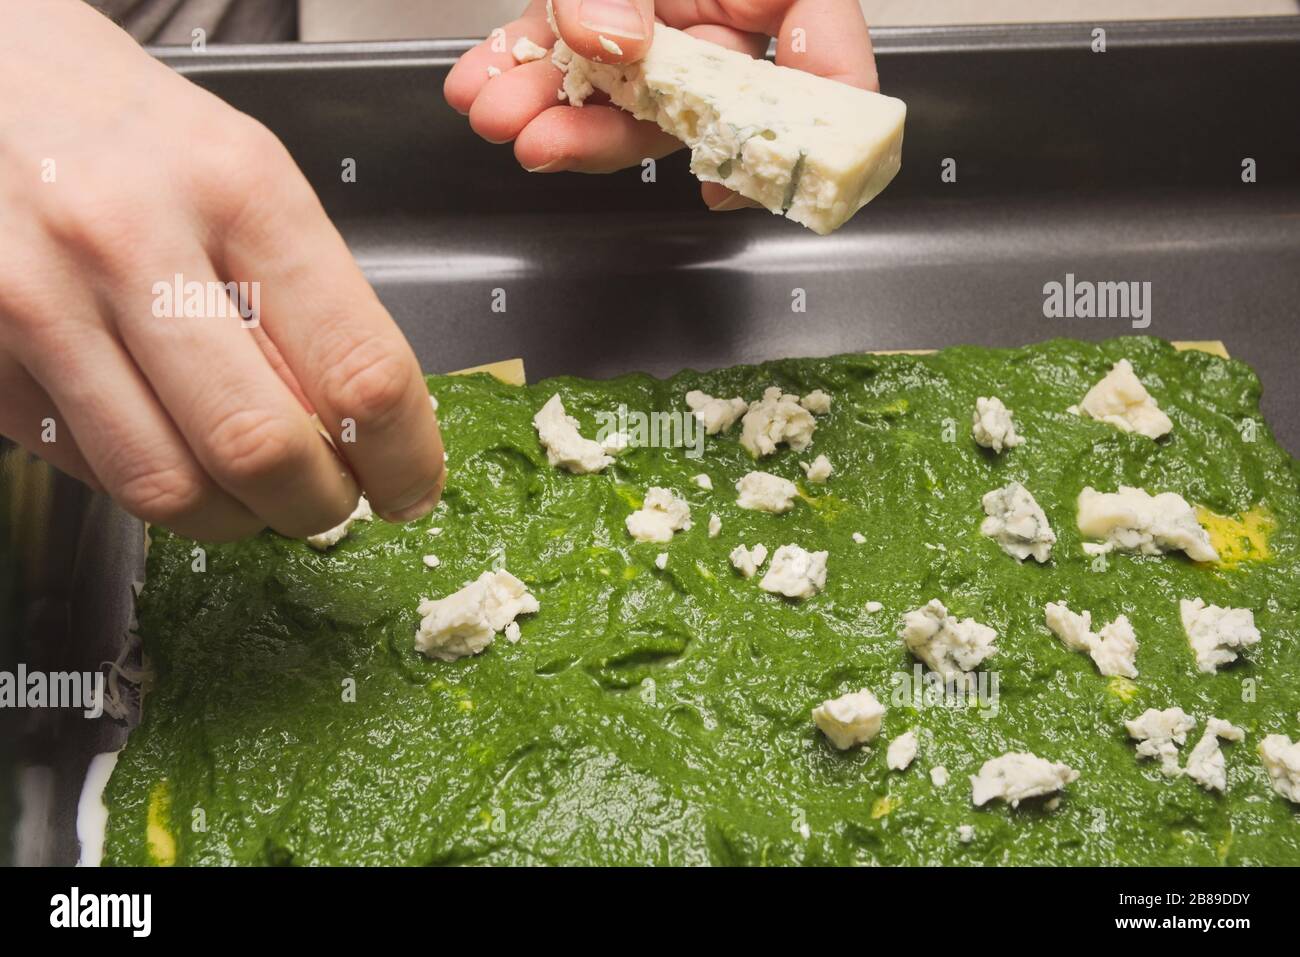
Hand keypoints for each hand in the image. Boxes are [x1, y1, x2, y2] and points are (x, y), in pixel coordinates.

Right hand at [0, 0, 444, 541]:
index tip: (411, 491)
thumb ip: (305, 303)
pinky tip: (169, 447)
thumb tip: (354, 440)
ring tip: (253, 496)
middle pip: (260, 448)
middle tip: (329, 504)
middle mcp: (133, 243)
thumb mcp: (250, 179)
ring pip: (166, 485)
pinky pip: (88, 469)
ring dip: (234, 519)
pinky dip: (149, 484)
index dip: (403, 460)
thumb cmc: (136, 134)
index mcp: (240, 190)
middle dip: (317, 505)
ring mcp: (39, 300)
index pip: (359, 369)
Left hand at [444, 0, 878, 209]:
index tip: (739, 171)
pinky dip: (524, 70)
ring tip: (495, 111)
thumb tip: (614, 42)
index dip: (800, 116)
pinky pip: (574, 56)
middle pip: (699, 97)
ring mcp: (668, 6)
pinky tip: (481, 80)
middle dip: (608, 130)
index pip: (820, 44)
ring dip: (554, 110)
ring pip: (626, 91)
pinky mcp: (607, 6)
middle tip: (545, 143)